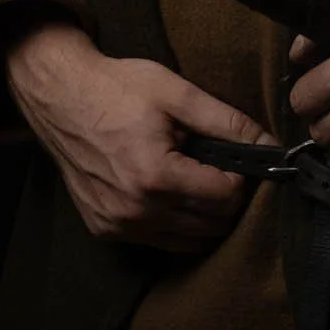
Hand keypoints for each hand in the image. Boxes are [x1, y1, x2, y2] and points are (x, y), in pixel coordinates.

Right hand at [5, 20, 275, 251]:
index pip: (225, 199)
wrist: (61, 96)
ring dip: (204, 218)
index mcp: (156, 177)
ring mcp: (117, 225)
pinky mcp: (104, 229)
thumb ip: (226, 122)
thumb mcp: (177, 93)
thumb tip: (269, 143)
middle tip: (222, 169)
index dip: (241, 179)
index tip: (236, 160)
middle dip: (226, 200)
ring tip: (200, 180)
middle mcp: (135, 211)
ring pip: (187, 242)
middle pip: (210, 226)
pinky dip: (175, 225)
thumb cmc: (118, 88)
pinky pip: (157, 241)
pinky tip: (172, 193)